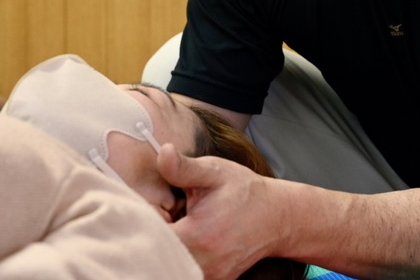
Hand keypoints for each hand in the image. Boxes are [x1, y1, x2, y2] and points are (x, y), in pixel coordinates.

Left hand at [156, 144, 278, 279]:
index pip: (152, 238)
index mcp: (200, 236)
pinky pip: (184, 272)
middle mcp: (204, 264)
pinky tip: (186, 240)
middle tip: (164, 217)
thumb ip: (184, 167)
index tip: (152, 208)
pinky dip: (178, 258)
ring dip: (165, 248)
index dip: (144, 223)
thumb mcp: (214, 172)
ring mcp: (210, 276)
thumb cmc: (243, 193)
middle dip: (152, 237)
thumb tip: (162, 153)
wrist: (275, 217)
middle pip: (158, 256)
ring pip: (170, 266)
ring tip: (175, 227)